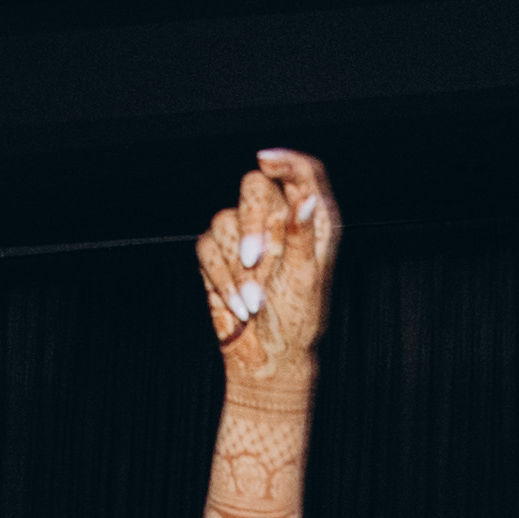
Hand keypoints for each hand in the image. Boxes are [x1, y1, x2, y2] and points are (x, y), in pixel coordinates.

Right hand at [197, 148, 340, 391]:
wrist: (267, 357)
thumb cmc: (296, 320)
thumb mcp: (305, 278)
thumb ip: (302, 234)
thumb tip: (305, 197)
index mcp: (312, 221)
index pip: (303, 172)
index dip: (286, 160)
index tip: (264, 162)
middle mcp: (278, 221)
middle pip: (254, 187)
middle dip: (251, 222)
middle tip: (254, 260)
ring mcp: (246, 235)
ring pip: (225, 220)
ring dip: (236, 268)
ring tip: (253, 303)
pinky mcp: (219, 254)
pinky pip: (206, 248)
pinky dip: (219, 279)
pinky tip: (237, 305)